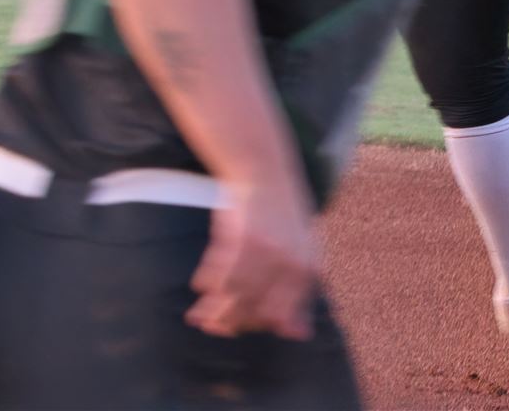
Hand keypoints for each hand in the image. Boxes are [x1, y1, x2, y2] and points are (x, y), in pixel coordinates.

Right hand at [186, 180, 319, 340]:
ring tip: (200, 317)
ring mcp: (267, 250)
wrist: (265, 172)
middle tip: (214, 327)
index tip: (240, 329)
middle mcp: (290, 263)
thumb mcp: (303, 253)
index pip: (283, 315)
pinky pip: (221, 270)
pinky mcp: (243, 236)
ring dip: (214, 308)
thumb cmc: (283, 217)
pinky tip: (200, 286)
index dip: (259, 325)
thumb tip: (297, 335)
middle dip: (232, 322)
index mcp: (308, 269)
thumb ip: (301, 295)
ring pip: (236, 294)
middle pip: (257, 308)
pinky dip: (208, 281)